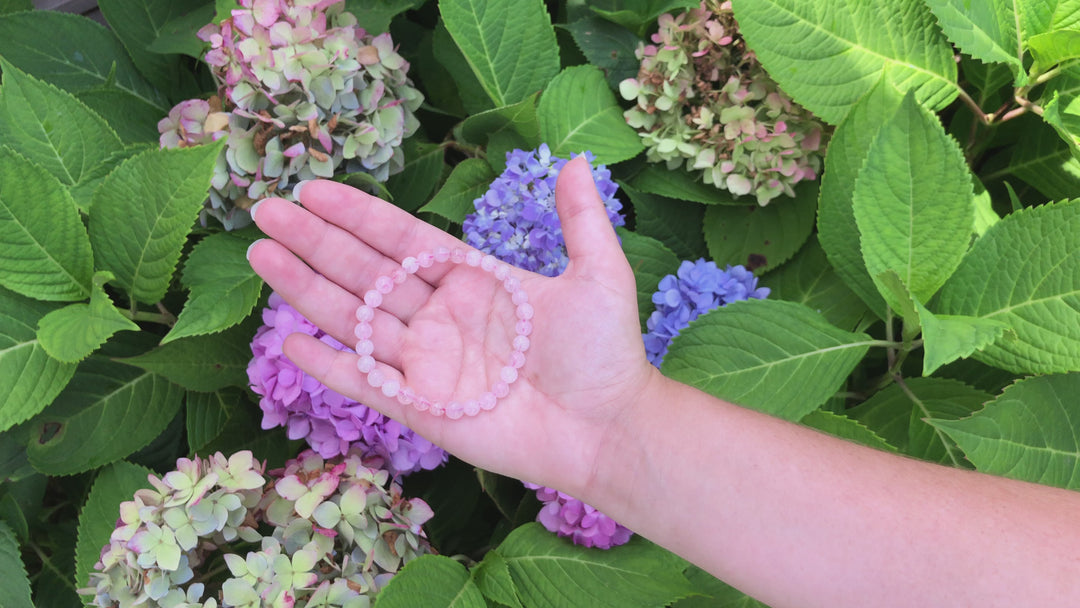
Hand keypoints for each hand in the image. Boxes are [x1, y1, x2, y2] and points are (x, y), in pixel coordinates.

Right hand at [246, 157, 661, 493]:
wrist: (608, 428)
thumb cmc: (605, 353)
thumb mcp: (599, 274)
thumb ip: (580, 219)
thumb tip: (576, 159)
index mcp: (472, 280)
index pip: (401, 239)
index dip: (357, 215)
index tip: (314, 189)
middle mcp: (440, 316)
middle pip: (364, 272)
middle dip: (314, 242)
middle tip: (266, 211)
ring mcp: (426, 363)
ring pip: (354, 320)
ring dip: (307, 290)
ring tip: (262, 256)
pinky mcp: (421, 408)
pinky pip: (365, 383)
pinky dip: (329, 366)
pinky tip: (290, 341)